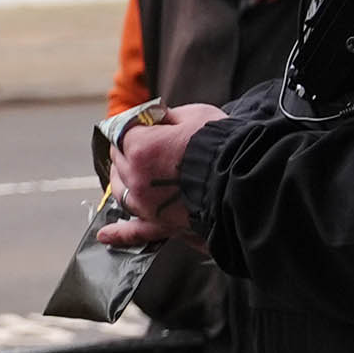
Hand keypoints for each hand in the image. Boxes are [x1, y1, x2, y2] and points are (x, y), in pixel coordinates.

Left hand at [98, 104, 225, 247]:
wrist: (247, 179)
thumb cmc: (221, 143)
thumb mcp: (192, 116)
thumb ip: (166, 117)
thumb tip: (155, 118)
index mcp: (139, 147)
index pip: (121, 132)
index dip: (136, 126)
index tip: (148, 123)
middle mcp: (136, 177)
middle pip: (119, 160)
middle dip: (130, 149)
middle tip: (151, 144)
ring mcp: (146, 204)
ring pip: (121, 190)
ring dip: (123, 179)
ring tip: (131, 173)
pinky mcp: (161, 224)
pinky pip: (136, 231)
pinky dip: (119, 234)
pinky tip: (105, 236)